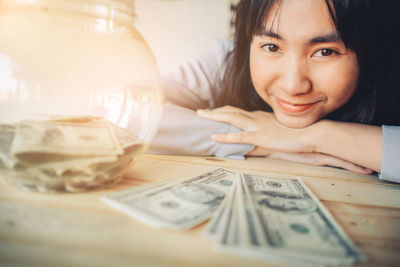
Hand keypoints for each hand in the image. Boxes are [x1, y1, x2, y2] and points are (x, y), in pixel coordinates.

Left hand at [196, 106, 372, 173]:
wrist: (310, 133)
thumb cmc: (296, 134)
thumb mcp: (277, 132)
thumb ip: (264, 136)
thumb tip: (253, 143)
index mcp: (259, 117)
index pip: (238, 112)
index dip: (224, 111)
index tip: (213, 112)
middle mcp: (256, 118)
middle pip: (230, 111)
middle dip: (214, 111)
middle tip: (201, 112)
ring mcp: (257, 127)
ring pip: (231, 119)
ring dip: (215, 117)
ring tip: (202, 115)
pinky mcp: (260, 137)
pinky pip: (239, 137)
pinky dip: (225, 137)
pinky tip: (214, 137)